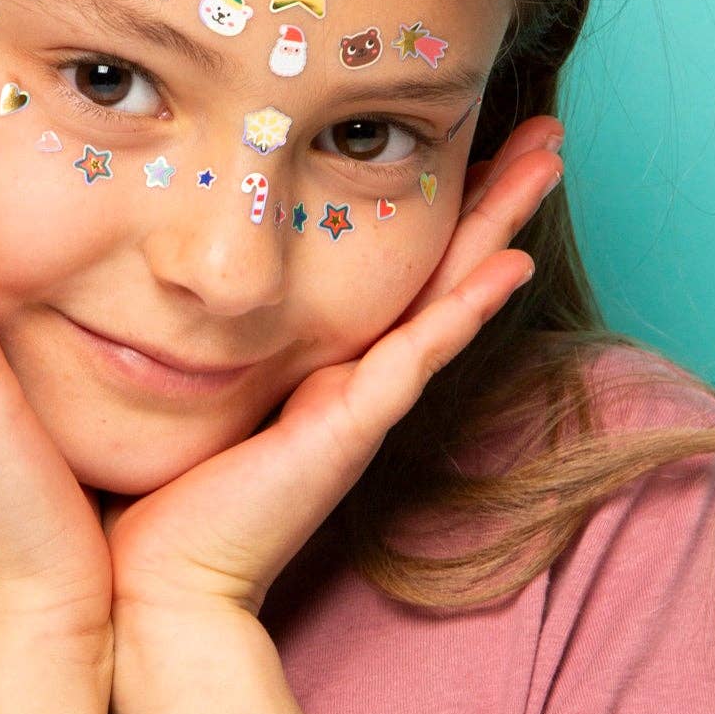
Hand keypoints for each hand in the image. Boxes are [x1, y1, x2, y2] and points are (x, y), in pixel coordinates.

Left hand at [98, 114, 564, 622]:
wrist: (163, 581)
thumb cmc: (164, 487)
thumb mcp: (191, 379)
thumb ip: (201, 327)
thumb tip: (170, 257)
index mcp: (327, 358)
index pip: (396, 263)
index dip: (437, 202)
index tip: (467, 137)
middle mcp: (359, 373)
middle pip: (442, 265)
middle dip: (495, 196)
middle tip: (547, 132)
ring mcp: (364, 400)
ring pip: (448, 293)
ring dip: (501, 225)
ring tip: (551, 162)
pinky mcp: (350, 428)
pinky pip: (418, 353)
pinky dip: (465, 305)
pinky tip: (509, 261)